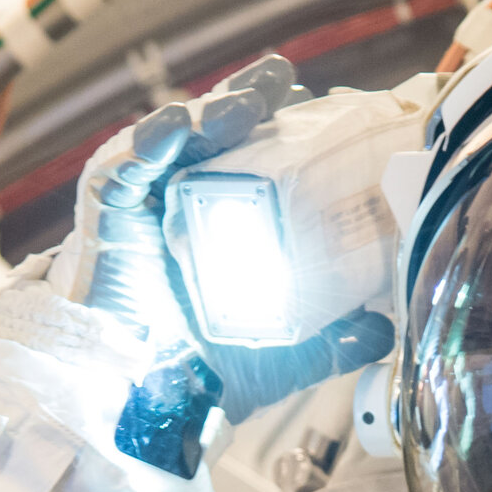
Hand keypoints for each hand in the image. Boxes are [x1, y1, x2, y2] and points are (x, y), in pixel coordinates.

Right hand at [60, 58, 393, 473]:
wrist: (142, 407)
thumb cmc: (203, 377)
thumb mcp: (286, 357)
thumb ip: (334, 341)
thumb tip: (385, 330)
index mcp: (229, 222)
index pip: (261, 157)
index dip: (290, 128)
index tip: (329, 109)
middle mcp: (186, 203)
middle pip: (220, 133)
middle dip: (252, 98)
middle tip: (286, 84)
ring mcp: (145, 203)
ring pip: (176, 135)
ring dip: (211, 110)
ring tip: (248, 105)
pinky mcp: (105, 212)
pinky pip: (123, 163)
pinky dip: (149, 140)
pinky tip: (177, 129)